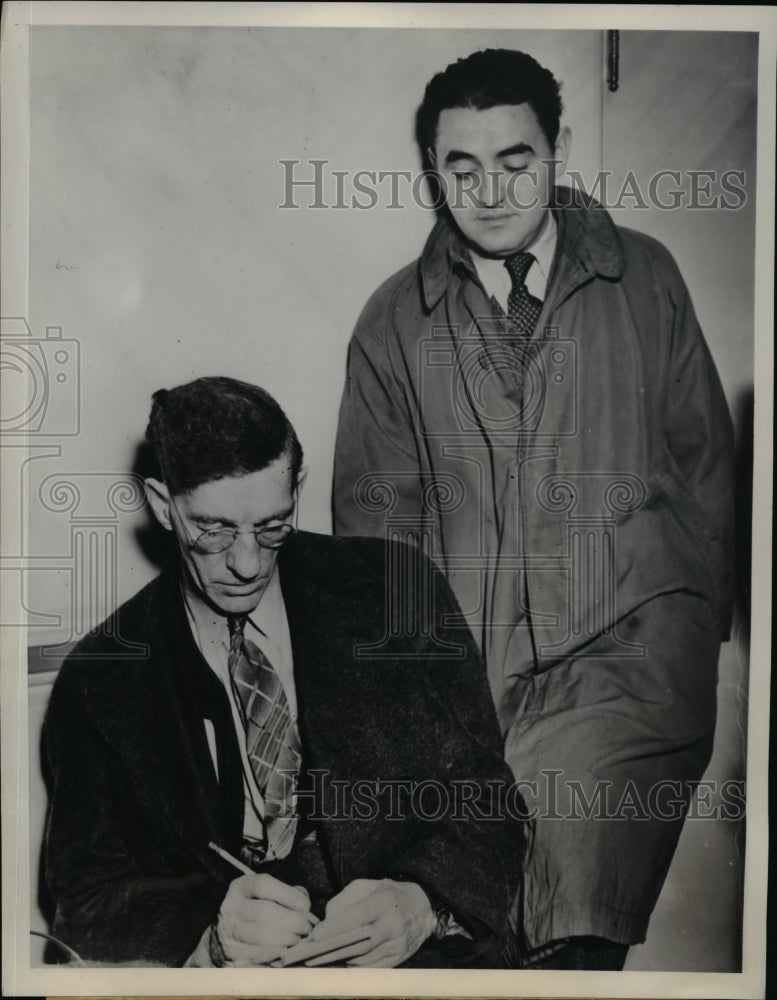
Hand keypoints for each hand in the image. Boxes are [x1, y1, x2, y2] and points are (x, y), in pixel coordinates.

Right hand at [210, 873, 316, 966]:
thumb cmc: (254, 911)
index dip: (287, 894)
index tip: (305, 905)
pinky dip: (276, 954)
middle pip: (264, 912)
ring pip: (261, 936)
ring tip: (297, 939)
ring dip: (286, 939)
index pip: (262, 885)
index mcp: (241, 887)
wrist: (222, 937)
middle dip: (292, 921)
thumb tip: (303, 902)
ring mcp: (229, 932)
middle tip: (306, 927)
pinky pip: (258, 955)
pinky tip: (286, 951)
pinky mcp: (231, 954)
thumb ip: (286, 893)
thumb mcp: (265, 894)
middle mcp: (231, 907)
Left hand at [305, 878, 434, 966]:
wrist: (421, 907)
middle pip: (359, 944)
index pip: (357, 917)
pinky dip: (354, 965)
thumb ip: (344, 901)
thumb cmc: (388, 893)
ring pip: (363, 959)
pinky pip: (371, 967)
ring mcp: (398, 945)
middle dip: (333, 950)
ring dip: (341, 960)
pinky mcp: (398, 959)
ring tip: (321, 958)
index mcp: (386, 901)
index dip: (334, 928)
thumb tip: (326, 922)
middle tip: (311, 953)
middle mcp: (394, 924)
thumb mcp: (366, 886)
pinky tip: (341, 961)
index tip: (315, 936)